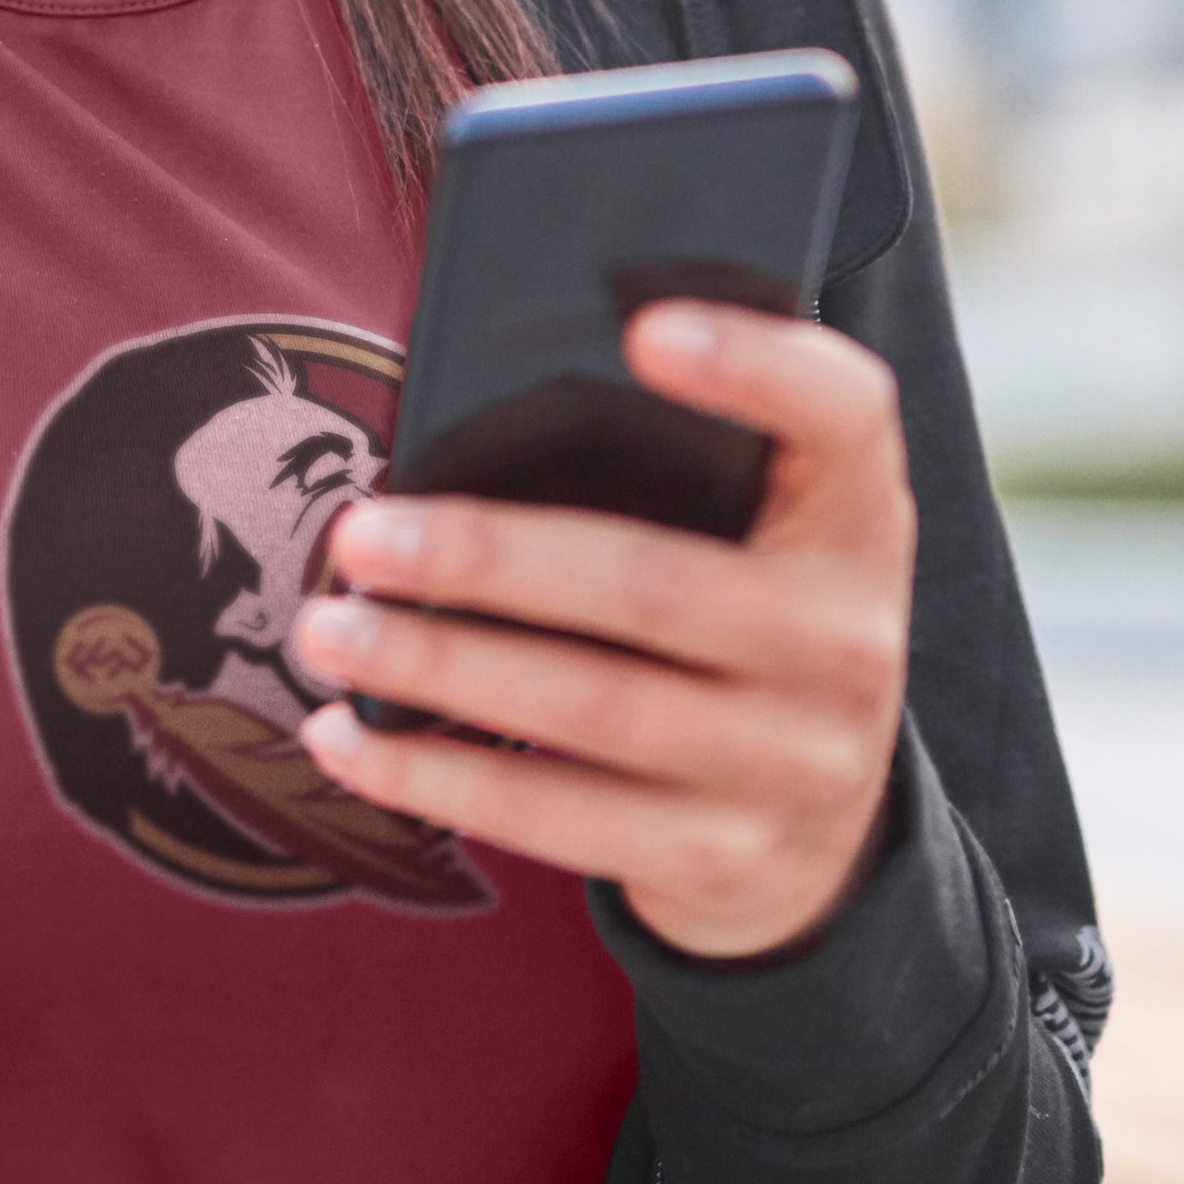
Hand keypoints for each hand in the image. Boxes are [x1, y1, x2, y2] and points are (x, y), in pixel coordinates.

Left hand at [292, 302, 913, 960]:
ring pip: (595, 708)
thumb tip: (477, 406)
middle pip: (659, 584)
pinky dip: (438, 777)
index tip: (642, 327)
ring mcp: (794, 761)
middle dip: (488, 559)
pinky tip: (347, 739)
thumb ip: (681, 461)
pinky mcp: (720, 855)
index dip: (756, 364)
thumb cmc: (744, 622)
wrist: (822, 835)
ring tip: (328, 632)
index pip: (843, 414)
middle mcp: (847, 638)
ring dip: (440, 666)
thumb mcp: (760, 530)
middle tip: (359, 535)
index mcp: (855, 515)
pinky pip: (561, 820)